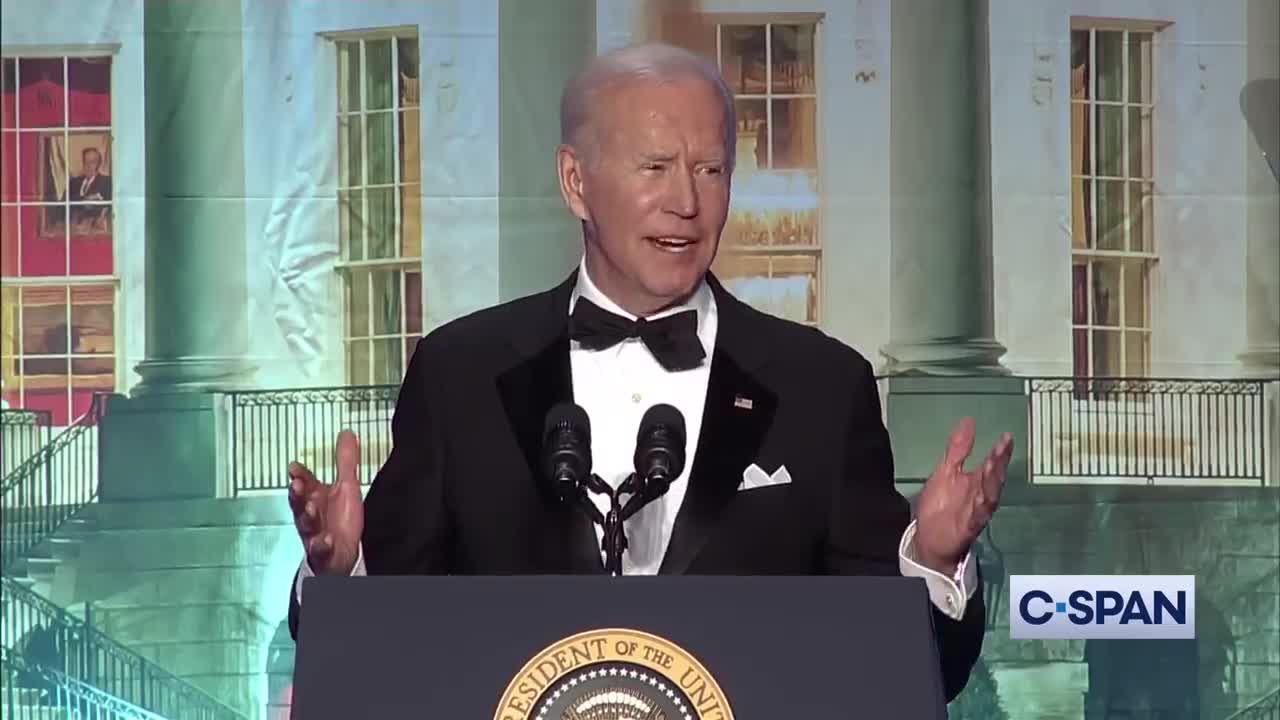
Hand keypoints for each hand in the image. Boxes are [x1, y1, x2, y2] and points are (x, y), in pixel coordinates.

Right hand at [288, 430, 363, 574]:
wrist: (342, 553)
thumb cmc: (339, 518)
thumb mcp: (346, 486)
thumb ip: (345, 462)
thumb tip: (347, 433)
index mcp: (314, 497)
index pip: (304, 483)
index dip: (299, 475)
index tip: (294, 466)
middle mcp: (310, 515)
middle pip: (300, 503)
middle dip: (297, 494)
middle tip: (297, 485)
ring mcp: (314, 534)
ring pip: (307, 525)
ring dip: (308, 516)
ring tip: (312, 507)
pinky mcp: (322, 552)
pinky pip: (320, 549)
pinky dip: (322, 544)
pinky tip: (326, 539)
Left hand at [913, 417, 1013, 574]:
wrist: (929, 538)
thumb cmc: (940, 504)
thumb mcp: (945, 470)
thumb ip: (958, 448)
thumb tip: (969, 420)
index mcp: (976, 481)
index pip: (992, 463)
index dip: (999, 452)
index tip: (1007, 437)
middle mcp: (981, 495)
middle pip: (994, 477)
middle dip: (999, 463)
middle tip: (1004, 446)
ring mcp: (976, 511)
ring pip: (989, 494)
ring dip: (992, 481)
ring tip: (994, 464)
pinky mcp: (968, 526)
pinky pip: (977, 516)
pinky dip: (981, 507)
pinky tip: (984, 497)